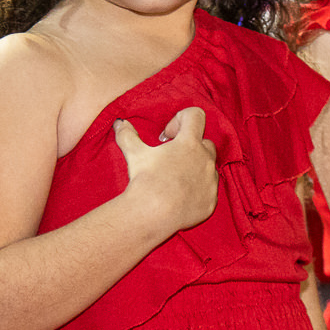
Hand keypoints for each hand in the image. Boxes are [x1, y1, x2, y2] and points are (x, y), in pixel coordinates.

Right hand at [115, 108, 218, 237]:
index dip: (180, 120)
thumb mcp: (134, 154)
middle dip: (189, 147)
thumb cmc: (145, 180)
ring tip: (174, 179)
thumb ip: (127, 135)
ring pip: (208, 167)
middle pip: (205, 142)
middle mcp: (205, 159)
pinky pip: (209, 190)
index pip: (195, 115)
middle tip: (170, 158)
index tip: (167, 137)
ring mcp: (210, 181)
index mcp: (189, 143)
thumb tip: (119, 122)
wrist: (153, 214)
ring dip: (195, 168)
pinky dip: (198, 190)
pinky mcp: (211, 200)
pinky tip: (180, 196)